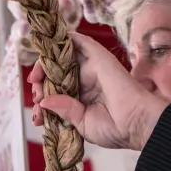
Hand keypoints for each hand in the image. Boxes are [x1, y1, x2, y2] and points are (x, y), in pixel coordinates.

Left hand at [29, 32, 167, 150]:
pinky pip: (77, 42)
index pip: (57, 90)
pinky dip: (60, 42)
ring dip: (46, 63)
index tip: (37, 111)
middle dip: (41, 81)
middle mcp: (86, 80)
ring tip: (36, 78)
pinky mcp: (97, 57)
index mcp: (83, 97)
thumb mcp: (81, 123)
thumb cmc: (115, 129)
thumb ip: (63, 110)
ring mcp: (92, 67)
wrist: (135, 124)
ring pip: (63, 57)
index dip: (43, 95)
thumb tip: (43, 102)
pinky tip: (47, 51)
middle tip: (35, 93)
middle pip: (57, 72)